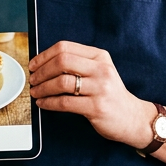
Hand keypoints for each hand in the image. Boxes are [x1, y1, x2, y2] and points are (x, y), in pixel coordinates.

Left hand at [28, 41, 152, 146]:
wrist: (132, 117)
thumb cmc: (109, 94)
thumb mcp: (99, 72)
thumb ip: (77, 64)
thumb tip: (43, 64)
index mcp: (99, 56)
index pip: (65, 47)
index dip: (44, 55)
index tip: (34, 64)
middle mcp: (101, 69)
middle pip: (62, 61)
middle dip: (41, 71)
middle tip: (33, 79)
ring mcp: (100, 88)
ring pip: (61, 82)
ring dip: (43, 88)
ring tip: (36, 92)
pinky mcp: (96, 107)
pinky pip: (65, 102)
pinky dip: (49, 103)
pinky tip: (43, 104)